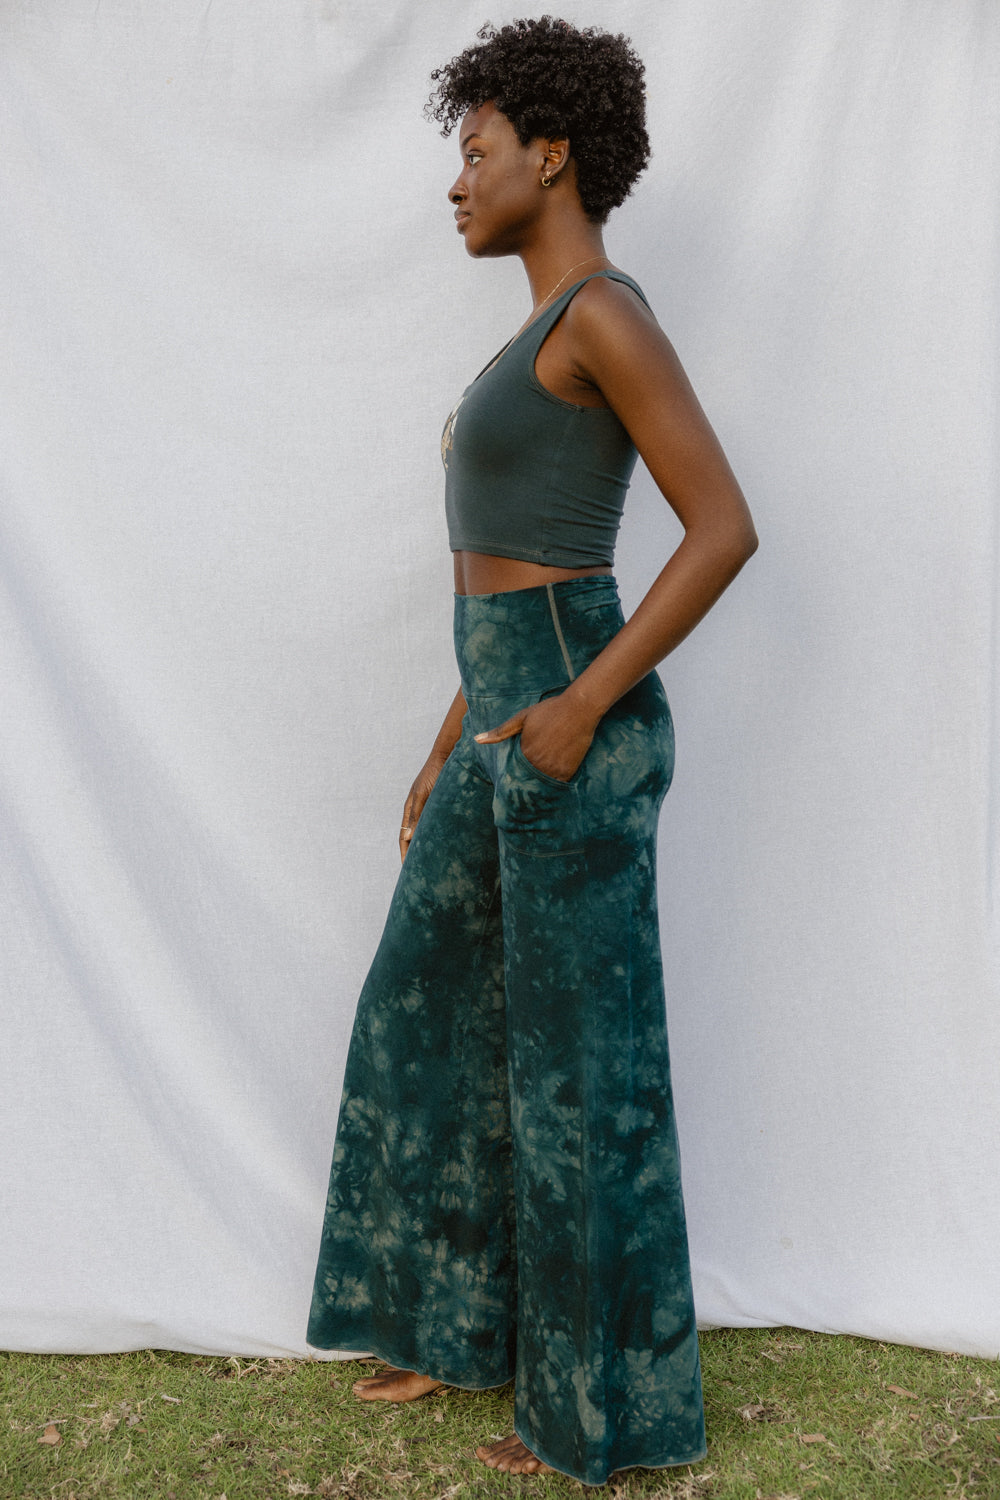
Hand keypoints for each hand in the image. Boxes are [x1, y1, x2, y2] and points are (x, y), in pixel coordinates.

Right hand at [399, 752, 446, 862]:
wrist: (449, 753)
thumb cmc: (435, 772)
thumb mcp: (423, 795)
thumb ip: (416, 815)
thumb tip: (407, 837)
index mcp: (410, 809)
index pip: (403, 837)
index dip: (405, 854)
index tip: (407, 869)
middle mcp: (418, 810)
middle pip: (413, 837)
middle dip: (415, 854)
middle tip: (420, 871)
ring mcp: (430, 808)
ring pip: (426, 832)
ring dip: (427, 846)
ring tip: (433, 862)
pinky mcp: (442, 804)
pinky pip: (437, 825)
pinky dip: (439, 836)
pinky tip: (447, 845)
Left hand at [474, 691, 598, 782]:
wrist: (579, 709)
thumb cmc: (549, 710)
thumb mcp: (522, 717)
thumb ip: (500, 731)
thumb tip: (477, 739)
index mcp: (525, 751)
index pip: (512, 772)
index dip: (510, 777)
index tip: (506, 785)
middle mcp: (538, 762)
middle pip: (526, 781)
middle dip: (522, 785)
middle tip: (516, 796)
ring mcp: (554, 768)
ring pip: (541, 785)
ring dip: (536, 786)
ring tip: (532, 792)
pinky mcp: (568, 770)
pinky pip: (557, 784)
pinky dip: (552, 783)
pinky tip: (549, 782)